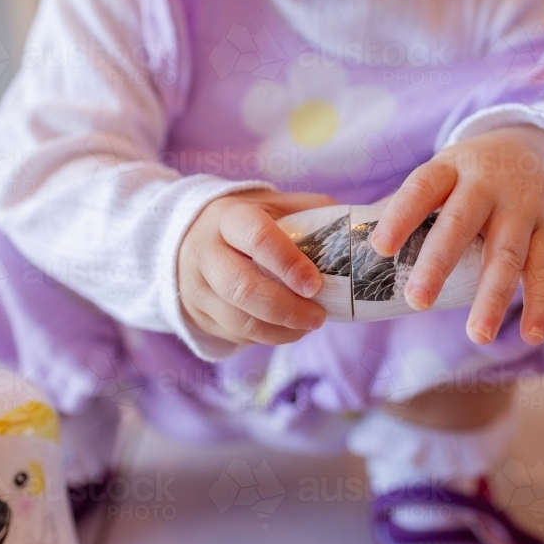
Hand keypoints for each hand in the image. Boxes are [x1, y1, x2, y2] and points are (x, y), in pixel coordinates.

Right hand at [178, 190, 336, 345]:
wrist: (187, 237)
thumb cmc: (245, 223)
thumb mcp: (273, 206)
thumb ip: (312, 213)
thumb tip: (355, 231)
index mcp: (229, 218)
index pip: (257, 239)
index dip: (289, 263)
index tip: (316, 285)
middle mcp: (206, 252)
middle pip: (243, 288)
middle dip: (286, 308)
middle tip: (318, 316)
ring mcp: (197, 287)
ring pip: (238, 320)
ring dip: (280, 331)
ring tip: (308, 325)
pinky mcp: (197, 315)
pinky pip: (234, 335)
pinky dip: (266, 337)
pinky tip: (287, 329)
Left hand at [370, 126, 543, 345]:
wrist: (538, 147)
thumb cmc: (470, 174)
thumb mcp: (442, 172)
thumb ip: (407, 206)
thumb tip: (350, 243)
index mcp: (450, 168)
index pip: (421, 189)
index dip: (400, 216)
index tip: (379, 249)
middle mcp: (487, 185)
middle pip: (460, 224)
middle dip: (438, 264)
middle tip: (416, 302)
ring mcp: (521, 208)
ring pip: (506, 254)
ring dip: (492, 297)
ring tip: (478, 335)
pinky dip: (541, 304)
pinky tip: (531, 335)